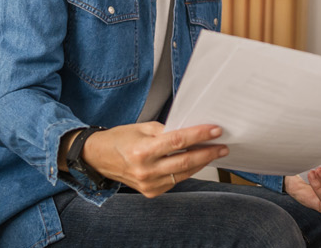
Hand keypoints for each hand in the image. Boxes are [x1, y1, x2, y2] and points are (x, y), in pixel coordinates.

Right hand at [81, 122, 228, 197]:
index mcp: (143, 150)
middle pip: (185, 161)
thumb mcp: (142, 128)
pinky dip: (187, 171)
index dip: (199, 135)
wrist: (98, 158)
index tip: (215, 130)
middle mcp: (146, 170)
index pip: (178, 142)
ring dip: (201, 162)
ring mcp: (149, 184)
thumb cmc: (119, 140)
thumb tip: (190, 131)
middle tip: (222, 145)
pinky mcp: (151, 192)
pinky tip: (196, 162)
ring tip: (214, 152)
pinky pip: (175, 181)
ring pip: (183, 174)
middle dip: (208, 152)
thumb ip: (166, 131)